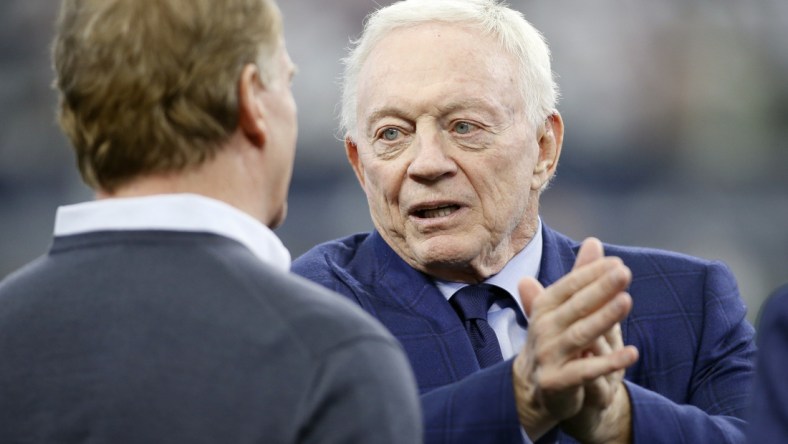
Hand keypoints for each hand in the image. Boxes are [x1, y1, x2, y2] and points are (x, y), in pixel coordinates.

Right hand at [512, 238, 638, 440]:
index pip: (569, 286)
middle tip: (624, 273)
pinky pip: (586, 371)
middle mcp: (543, 329)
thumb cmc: (556, 341)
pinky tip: (632, 353)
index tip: (618, 263)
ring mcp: (548, 356)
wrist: (535, 390)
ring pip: (580, 335)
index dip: (591, 274)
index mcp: (545, 308)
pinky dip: (608, 362)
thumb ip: (580, 277)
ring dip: (603, 318)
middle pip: (576, 307)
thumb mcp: (565, 308)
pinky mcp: (556, 382)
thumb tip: (593, 241)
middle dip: (600, 289)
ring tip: (627, 301)